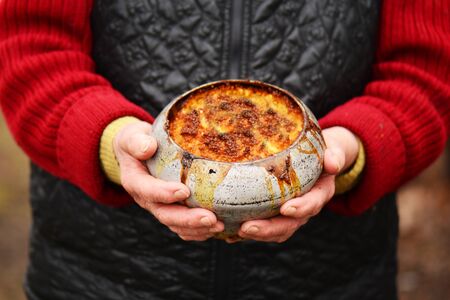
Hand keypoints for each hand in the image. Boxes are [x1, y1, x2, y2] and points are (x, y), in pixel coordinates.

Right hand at [113, 121, 223, 240]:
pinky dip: (199, 231)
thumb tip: (148, 147)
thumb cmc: (138, 141)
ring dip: (197, 228)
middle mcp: (146, 199)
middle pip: (165, 214)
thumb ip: (136, 142)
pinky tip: (217, 229)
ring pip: (176, 224)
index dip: (165, 193)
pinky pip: (184, 227)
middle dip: (188, 219)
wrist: (138, 151)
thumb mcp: (132, 137)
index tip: (184, 191)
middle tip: (210, 218)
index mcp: (135, 181)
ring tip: (218, 225)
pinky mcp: (171, 211)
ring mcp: (159, 207)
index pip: (148, 190)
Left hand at [233, 126, 359, 242]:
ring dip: (257, 233)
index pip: (312, 203)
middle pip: (289, 225)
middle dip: (268, 229)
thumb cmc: (321, 153)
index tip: (286, 208)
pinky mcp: (277, 215)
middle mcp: (305, 208)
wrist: (319, 162)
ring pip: (276, 230)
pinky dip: (249, 232)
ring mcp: (291, 215)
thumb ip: (334, 156)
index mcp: (320, 193)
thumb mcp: (331, 150)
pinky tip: (230, 234)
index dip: (300, 208)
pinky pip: (265, 226)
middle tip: (247, 227)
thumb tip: (332, 163)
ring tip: (237, 231)